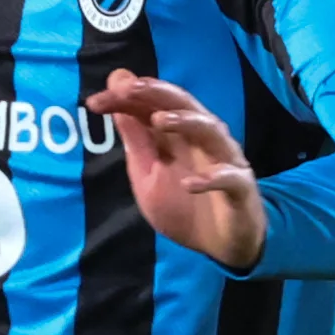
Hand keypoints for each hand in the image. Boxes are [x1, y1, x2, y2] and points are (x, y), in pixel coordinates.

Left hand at [84, 68, 265, 271]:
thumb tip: (118, 94)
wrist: (220, 245)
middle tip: (128, 88)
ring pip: (210, 130)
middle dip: (156, 93)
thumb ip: (135, 138)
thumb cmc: (184, 204)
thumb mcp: (148, 173)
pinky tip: (190, 183)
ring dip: (186, 122)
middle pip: (183, 105)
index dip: (123, 100)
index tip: (93, 103)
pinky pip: (230, 178)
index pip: (151, 105)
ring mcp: (224, 160)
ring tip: (161, 120)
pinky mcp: (240, 188)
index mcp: (178, 134)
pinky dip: (212, 178)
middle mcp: (202, 139)